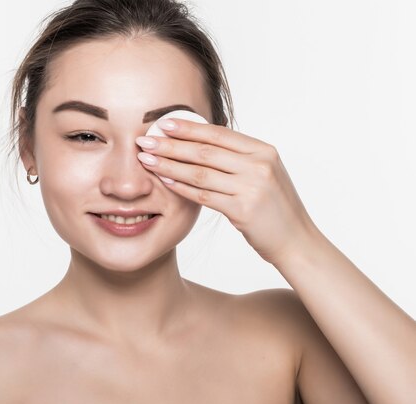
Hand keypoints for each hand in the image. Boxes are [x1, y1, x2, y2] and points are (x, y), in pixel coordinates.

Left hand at [136, 118, 319, 264]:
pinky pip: (204, 196)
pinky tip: (165, 182)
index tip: (162, 124)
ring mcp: (252, 187)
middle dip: (171, 145)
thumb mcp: (265, 174)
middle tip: (145, 141)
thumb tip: (201, 142)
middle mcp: (259, 165)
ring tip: (147, 161)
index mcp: (264, 151)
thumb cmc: (276, 208)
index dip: (188, 128)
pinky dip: (182, 188)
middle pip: (205, 151)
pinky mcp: (243, 210)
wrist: (297, 241)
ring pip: (200, 172)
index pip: (218, 134)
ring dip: (169, 166)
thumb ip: (239, 158)